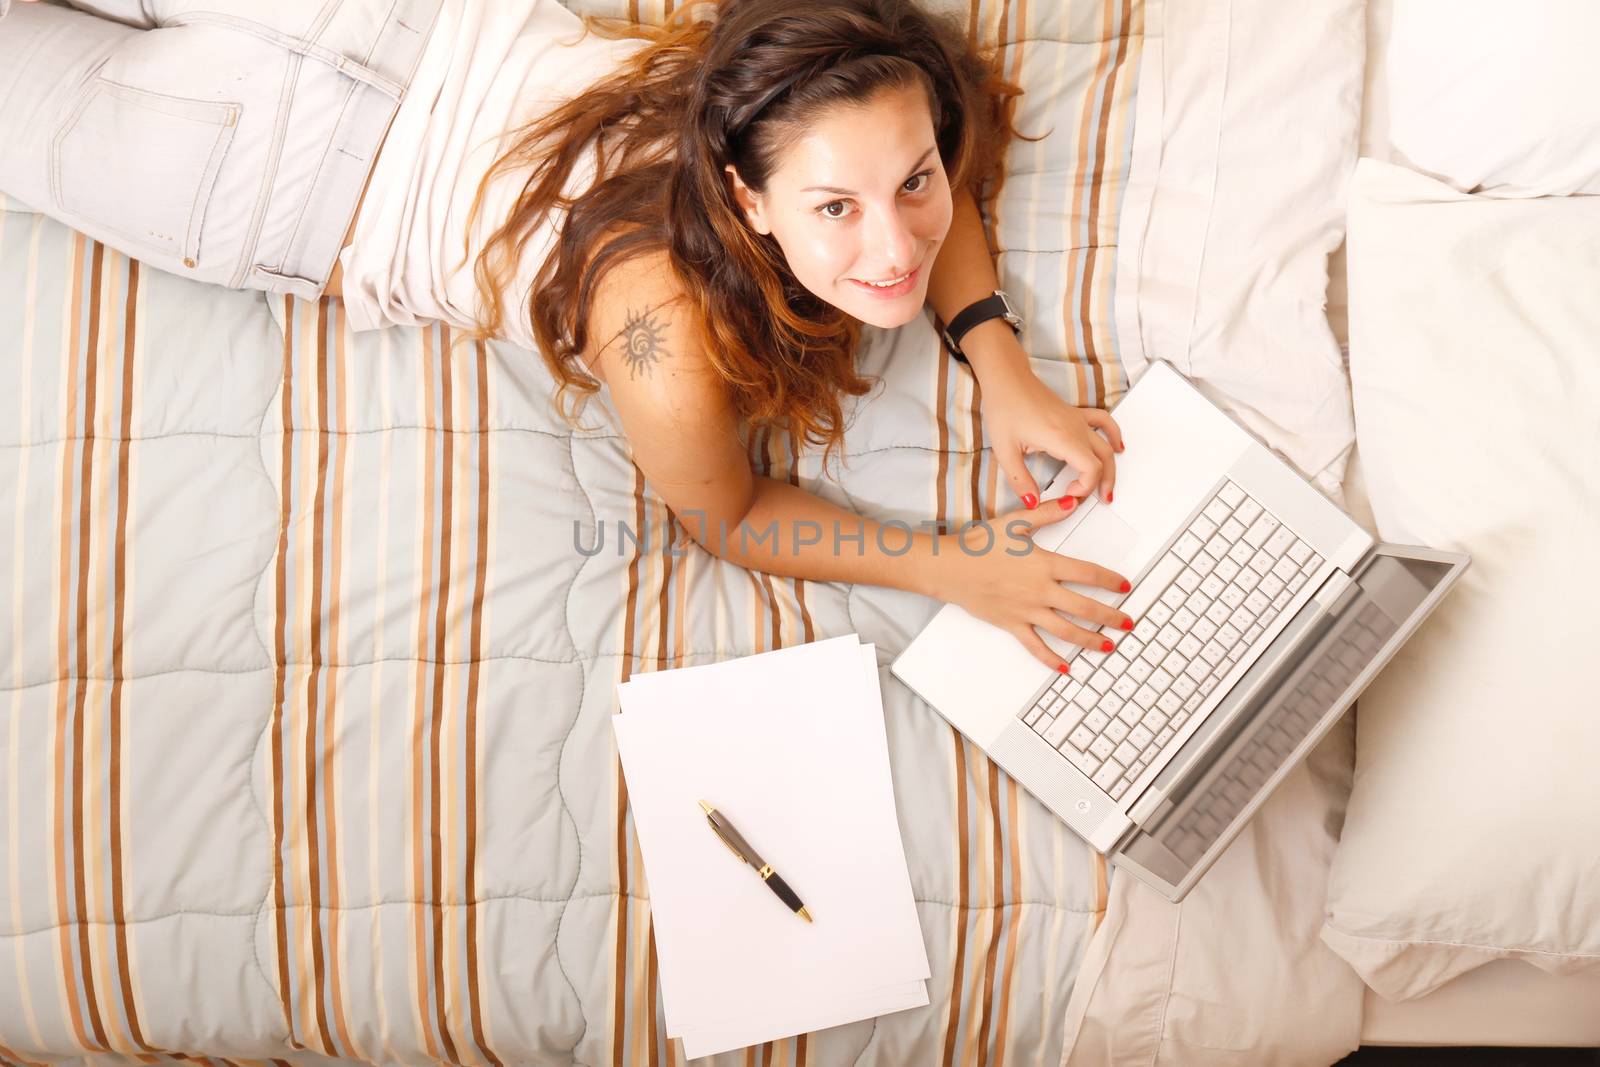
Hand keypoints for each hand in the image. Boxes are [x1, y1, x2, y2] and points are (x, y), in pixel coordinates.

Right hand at [931, 495, 1133, 671]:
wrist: (948, 568)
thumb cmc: (978, 545)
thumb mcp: (1014, 522)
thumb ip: (1047, 513)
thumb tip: (1073, 502)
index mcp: (1044, 565)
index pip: (1087, 574)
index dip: (1109, 581)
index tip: (1124, 586)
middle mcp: (1040, 591)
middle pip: (1084, 607)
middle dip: (1110, 617)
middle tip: (1128, 623)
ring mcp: (1026, 611)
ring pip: (1066, 631)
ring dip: (1090, 640)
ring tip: (1108, 647)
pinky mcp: (1012, 624)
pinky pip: (1035, 646)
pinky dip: (1051, 659)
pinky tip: (1065, 668)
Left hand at [978, 359, 1124, 506]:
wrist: (1006, 378)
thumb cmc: (1005, 407)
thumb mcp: (1005, 450)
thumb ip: (1020, 481)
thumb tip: (1032, 503)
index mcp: (1061, 438)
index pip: (1091, 469)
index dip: (1084, 488)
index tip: (1068, 495)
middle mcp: (1075, 428)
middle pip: (1103, 460)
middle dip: (1101, 484)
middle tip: (1096, 501)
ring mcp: (1077, 419)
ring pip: (1106, 445)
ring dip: (1111, 467)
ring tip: (1108, 487)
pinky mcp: (1074, 413)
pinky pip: (1103, 422)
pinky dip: (1114, 435)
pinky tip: (1118, 446)